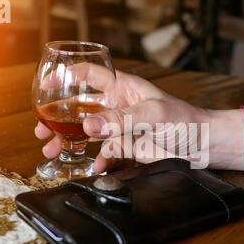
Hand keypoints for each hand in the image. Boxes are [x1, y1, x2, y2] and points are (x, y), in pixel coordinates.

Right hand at [35, 63, 243, 172]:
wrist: (202, 145)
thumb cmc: (184, 119)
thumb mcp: (153, 114)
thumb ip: (121, 119)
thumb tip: (88, 127)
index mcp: (124, 88)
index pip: (91, 75)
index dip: (68, 77)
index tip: (47, 85)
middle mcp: (118, 106)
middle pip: (81, 107)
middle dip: (60, 116)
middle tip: (41, 128)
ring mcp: (121, 127)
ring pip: (88, 132)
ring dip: (69, 140)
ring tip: (52, 149)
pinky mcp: (127, 146)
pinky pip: (105, 153)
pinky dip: (97, 160)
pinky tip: (92, 167)